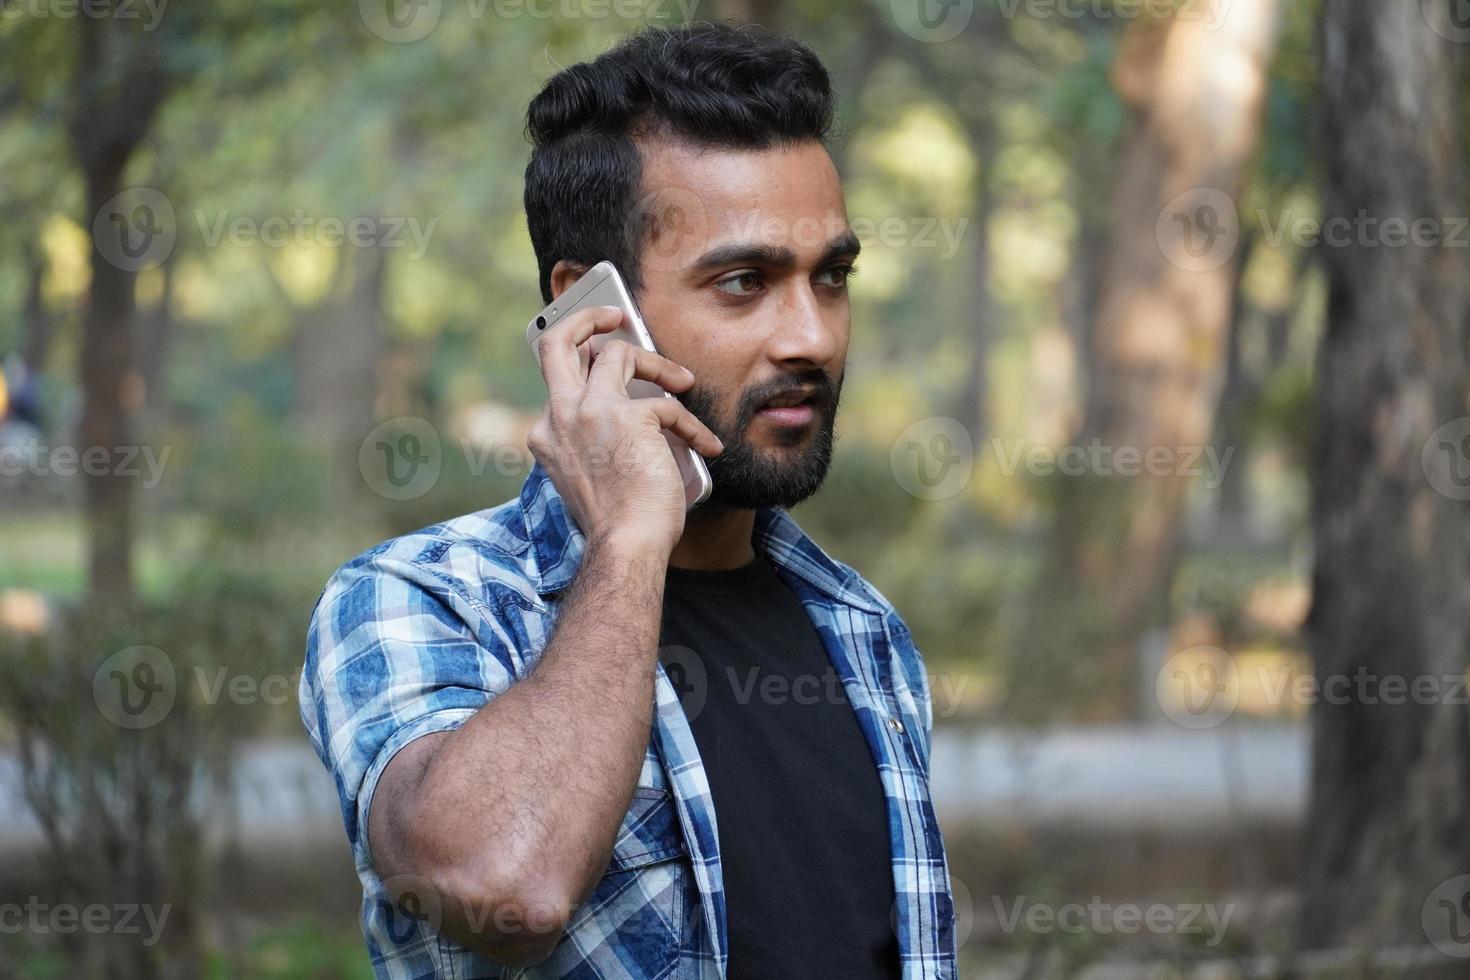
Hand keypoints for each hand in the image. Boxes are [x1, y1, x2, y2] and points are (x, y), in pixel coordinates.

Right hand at [526, 305, 723, 556]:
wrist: (626, 545)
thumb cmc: (616, 520)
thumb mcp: (590, 472)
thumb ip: (595, 436)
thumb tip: (637, 404)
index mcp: (548, 432)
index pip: (553, 376)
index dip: (577, 356)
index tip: (597, 346)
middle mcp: (561, 415)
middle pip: (558, 342)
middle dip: (586, 317)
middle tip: (616, 314)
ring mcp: (591, 412)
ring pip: (619, 354)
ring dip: (657, 363)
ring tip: (682, 380)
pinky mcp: (629, 417)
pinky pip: (668, 403)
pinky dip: (692, 425)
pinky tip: (706, 447)